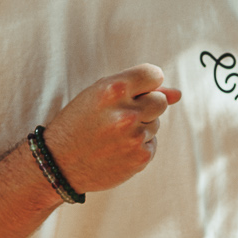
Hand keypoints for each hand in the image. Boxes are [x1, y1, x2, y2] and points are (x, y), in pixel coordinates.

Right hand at [42, 65, 181, 193]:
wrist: (58, 163)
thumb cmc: (78, 123)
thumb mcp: (98, 95)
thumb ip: (138, 89)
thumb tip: (178, 94)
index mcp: (112, 90)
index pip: (154, 74)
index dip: (146, 83)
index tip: (135, 91)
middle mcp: (126, 113)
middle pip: (160, 101)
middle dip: (145, 106)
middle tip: (119, 116)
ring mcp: (134, 138)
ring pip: (155, 123)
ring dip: (140, 127)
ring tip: (112, 134)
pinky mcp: (140, 158)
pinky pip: (152, 143)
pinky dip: (138, 145)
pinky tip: (116, 149)